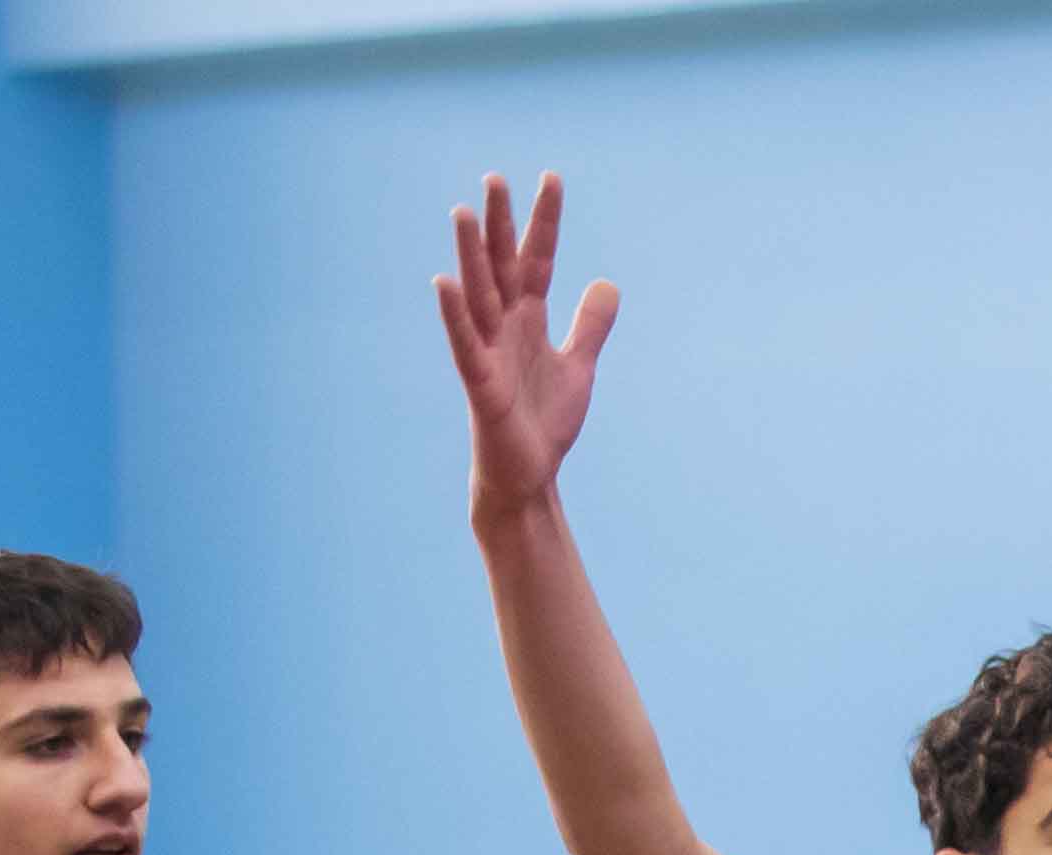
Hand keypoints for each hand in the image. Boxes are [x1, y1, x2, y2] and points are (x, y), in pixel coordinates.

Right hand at [436, 171, 617, 523]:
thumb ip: (590, 325)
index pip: (536, 259)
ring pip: (478, 295)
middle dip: (499, 224)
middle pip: (501, 265)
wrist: (529, 478)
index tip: (551, 178)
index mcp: (528, 319)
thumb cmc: (545, 423)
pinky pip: (464, 344)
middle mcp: (504, 327)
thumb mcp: (578, 368)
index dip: (544, 222)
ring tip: (463, 212)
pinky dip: (454, 315)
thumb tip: (607, 283)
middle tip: (494, 178)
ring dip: (470, 256)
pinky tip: (444, 282)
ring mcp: (489, 353)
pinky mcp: (480, 385)